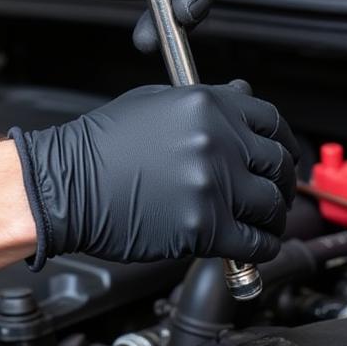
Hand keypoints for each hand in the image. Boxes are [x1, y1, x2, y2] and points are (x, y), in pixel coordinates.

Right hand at [9, 82, 297, 269]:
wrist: (65, 185)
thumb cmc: (100, 146)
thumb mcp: (154, 104)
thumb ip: (205, 103)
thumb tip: (242, 96)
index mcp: (206, 105)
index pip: (271, 121)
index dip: (282, 142)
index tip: (281, 156)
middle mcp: (215, 140)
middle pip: (277, 165)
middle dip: (279, 183)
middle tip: (271, 194)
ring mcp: (211, 184)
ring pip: (272, 207)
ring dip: (271, 218)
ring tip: (258, 223)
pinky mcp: (203, 227)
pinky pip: (256, 244)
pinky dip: (260, 249)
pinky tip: (248, 246)